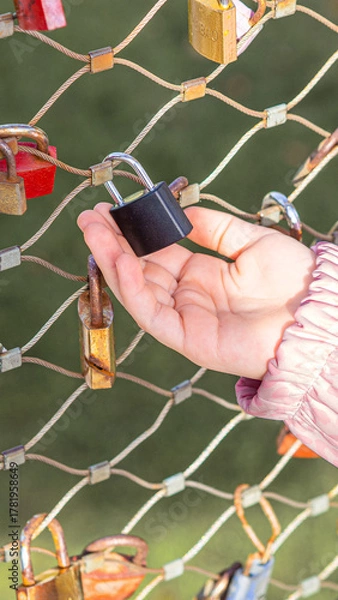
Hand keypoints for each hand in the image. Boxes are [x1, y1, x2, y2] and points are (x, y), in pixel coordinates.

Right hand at [77, 204, 315, 378]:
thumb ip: (214, 229)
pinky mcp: (188, 339)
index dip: (132, 234)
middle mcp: (189, 297)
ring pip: (139, 291)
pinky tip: (121, 263)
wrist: (317, 313)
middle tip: (89, 218)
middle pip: (140, 270)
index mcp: (202, 275)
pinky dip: (134, 290)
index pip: (156, 253)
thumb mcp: (249, 241)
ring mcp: (186, 319)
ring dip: (114, 262)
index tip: (111, 210)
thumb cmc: (291, 280)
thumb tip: (182, 213)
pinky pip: (153, 314)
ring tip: (94, 232)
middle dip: (112, 244)